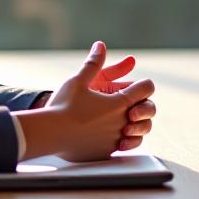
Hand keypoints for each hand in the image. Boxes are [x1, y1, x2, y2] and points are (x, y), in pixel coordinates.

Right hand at [25, 41, 154, 161]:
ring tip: (125, 120)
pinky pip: (124, 146)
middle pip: (149, 111)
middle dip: (144, 105)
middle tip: (133, 104)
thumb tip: (100, 45)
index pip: (146, 88)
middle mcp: (122, 122)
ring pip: (140, 132)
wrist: (49, 134)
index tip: (136, 84)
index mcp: (119, 102)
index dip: (143, 83)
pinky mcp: (106, 152)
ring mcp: (115, 139)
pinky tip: (114, 134)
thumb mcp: (78, 80)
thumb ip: (94, 63)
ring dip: (137, 124)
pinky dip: (123, 140)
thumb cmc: (63, 105)